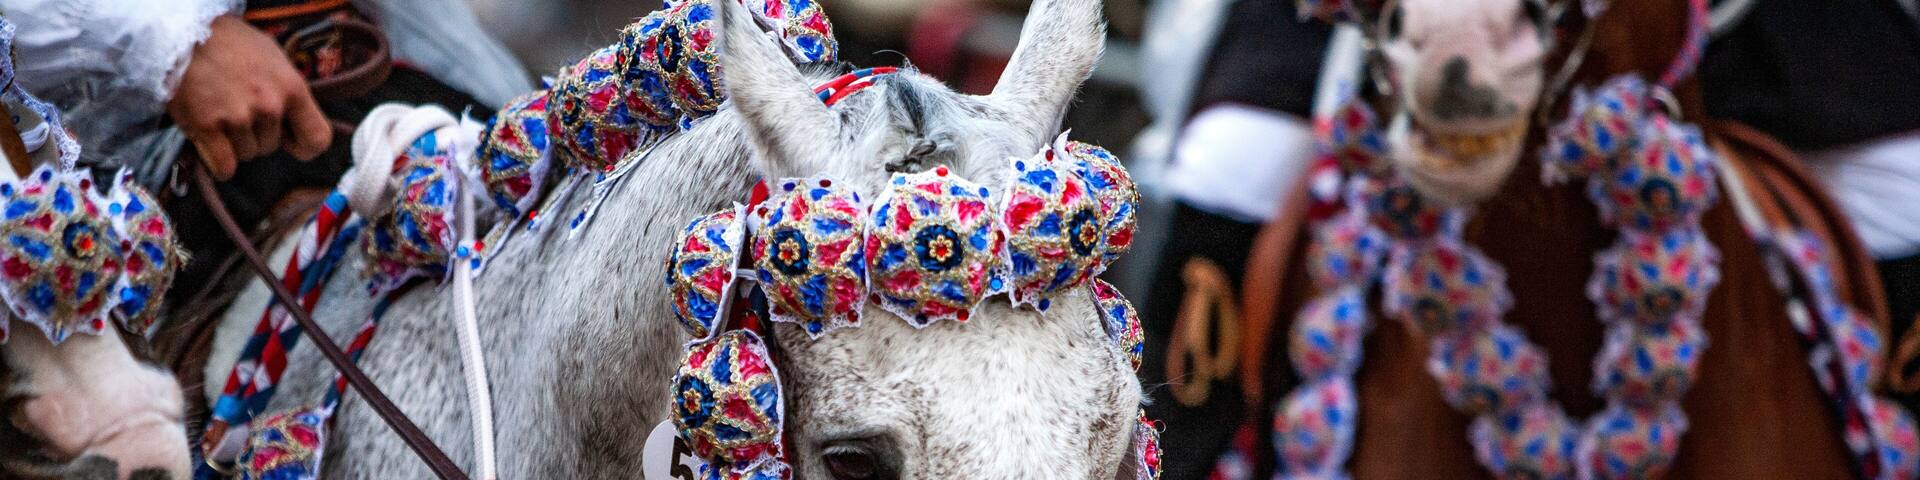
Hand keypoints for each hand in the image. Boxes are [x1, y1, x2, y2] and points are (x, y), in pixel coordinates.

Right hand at [166, 15, 330, 179]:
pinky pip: (224, 166)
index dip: (304, 146)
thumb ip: (288, 90)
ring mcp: (238, 117)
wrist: (183, 34)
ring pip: (246, 155)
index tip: (290, 143)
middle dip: (256, 136)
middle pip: (271, 147)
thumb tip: (297, 119)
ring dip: (233, 143)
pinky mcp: (207, 127)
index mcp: (292, 88)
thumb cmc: (230, 44)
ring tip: (219, 112)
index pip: (317, 138)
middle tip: (236, 110)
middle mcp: (269, 106)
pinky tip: (211, 142)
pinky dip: (218, 163)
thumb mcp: (273, 58)